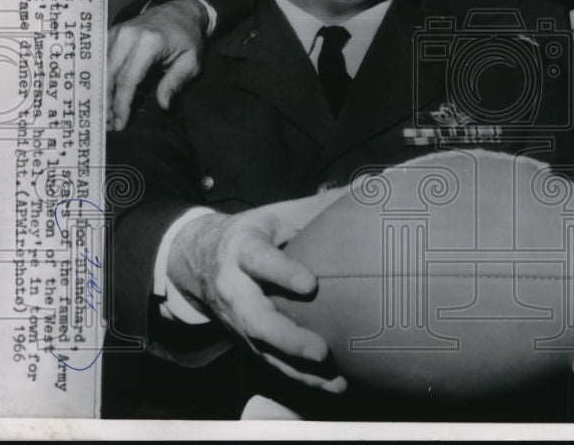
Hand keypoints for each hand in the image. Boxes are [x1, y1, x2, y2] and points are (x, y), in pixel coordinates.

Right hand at [107, 0, 208, 130]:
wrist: (180, 11)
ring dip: (101, 92)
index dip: (122, 103)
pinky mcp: (112, 32)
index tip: (120, 123)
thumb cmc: (188, 38)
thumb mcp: (191, 61)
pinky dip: (99, 77)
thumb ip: (175, 82)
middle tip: (108, 124)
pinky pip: (100, 58)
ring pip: (102, 68)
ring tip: (104, 113)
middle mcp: (128, 36)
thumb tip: (163, 105)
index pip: (129, 79)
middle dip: (108, 102)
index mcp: (150, 43)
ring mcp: (117, 32)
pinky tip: (100, 94)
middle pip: (111, 75)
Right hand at [168, 188, 347, 391]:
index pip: (261, 261)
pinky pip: (271, 362)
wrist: (199, 260)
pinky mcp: (246, 340)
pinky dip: (300, 378)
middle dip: (288, 338)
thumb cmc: (254, 233)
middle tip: (321, 350)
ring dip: (297, 368)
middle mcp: (235, 289)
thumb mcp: (278, 214)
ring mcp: (238, 320)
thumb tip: (373, 187)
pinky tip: (333, 385)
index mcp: (243, 250)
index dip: (282, 272)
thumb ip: (319, 208)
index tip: (310, 284)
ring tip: (334, 379)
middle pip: (256, 318)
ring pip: (263, 349)